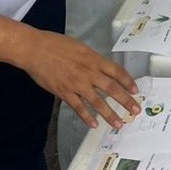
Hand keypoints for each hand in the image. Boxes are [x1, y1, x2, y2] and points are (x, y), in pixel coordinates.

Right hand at [18, 29, 140, 129]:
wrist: (35, 49)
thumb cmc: (57, 45)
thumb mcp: (80, 48)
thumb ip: (92, 59)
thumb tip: (103, 69)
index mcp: (93, 58)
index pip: (116, 71)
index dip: (127, 81)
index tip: (135, 90)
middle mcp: (88, 72)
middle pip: (111, 88)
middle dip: (125, 100)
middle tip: (135, 110)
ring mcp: (76, 84)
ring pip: (97, 101)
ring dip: (109, 114)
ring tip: (118, 123)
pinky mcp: (63, 92)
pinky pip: (78, 107)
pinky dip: (86, 117)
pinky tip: (94, 124)